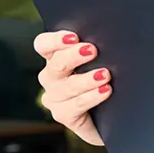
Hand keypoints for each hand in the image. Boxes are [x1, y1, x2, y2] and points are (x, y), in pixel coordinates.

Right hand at [34, 30, 108, 145]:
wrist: (110, 115)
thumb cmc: (105, 82)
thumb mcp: (101, 62)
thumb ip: (96, 51)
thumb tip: (110, 39)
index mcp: (56, 58)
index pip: (44, 45)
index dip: (55, 40)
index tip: (74, 37)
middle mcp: (52, 77)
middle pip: (55, 64)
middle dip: (73, 56)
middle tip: (92, 50)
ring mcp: (55, 98)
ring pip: (66, 86)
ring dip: (86, 79)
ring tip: (105, 75)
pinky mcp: (63, 115)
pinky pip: (75, 105)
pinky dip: (91, 97)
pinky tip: (105, 91)